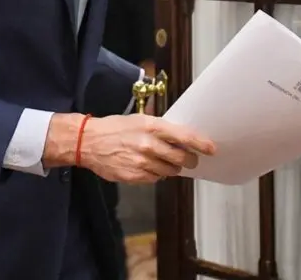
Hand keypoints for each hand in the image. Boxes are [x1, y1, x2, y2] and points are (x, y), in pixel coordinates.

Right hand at [44, 113, 213, 184]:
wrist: (89, 142)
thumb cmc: (115, 128)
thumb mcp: (139, 120)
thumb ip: (161, 130)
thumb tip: (183, 140)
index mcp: (151, 126)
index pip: (184, 136)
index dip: (201, 144)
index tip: (211, 149)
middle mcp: (148, 144)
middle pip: (181, 159)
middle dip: (188, 161)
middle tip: (188, 160)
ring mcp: (142, 162)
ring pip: (170, 172)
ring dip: (170, 168)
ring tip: (160, 161)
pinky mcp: (135, 176)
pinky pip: (155, 179)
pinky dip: (155, 174)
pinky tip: (145, 166)